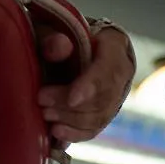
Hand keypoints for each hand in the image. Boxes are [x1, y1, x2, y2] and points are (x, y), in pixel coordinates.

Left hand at [37, 22, 135, 145]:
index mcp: (115, 46)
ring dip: (71, 120)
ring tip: (46, 115)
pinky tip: (57, 133)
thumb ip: (55, 37)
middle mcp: (122, 72)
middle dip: (71, 105)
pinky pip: (95, 128)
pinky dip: (76, 134)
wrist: (75, 47)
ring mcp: (117, 95)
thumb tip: (59, 46)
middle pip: (103, 97)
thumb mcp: (56, 29)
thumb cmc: (64, 35)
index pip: (108, 69)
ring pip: (100, 116)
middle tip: (42, 101)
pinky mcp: (105, 112)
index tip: (72, 99)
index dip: (91, 87)